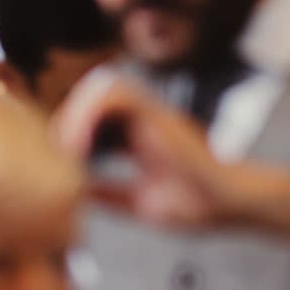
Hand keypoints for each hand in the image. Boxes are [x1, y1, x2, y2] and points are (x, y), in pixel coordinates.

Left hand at [56, 71, 236, 228]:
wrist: (229, 204)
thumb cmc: (198, 205)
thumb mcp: (141, 203)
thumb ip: (110, 194)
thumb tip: (78, 194)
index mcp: (141, 138)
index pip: (97, 117)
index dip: (72, 130)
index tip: (62, 162)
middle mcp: (146, 119)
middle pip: (96, 94)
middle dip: (70, 117)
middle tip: (60, 152)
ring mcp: (153, 113)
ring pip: (103, 84)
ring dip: (78, 110)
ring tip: (67, 146)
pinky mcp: (158, 112)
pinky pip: (114, 93)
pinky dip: (89, 113)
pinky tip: (79, 144)